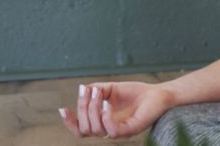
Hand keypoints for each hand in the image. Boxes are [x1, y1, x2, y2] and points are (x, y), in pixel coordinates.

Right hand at [60, 81, 174, 138]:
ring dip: (93, 110)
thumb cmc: (135, 93)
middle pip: (85, 128)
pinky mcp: (130, 130)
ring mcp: (119, 131)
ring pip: (96, 130)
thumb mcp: (110, 89)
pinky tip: (107, 103)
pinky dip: (106, 116)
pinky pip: (112, 130)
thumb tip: (82, 89)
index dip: (69, 123)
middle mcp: (108, 129)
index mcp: (101, 122)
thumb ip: (95, 90)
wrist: (157, 94)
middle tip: (88, 91)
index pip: (81, 130)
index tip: (62, 109)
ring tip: (99, 93)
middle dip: (82, 109)